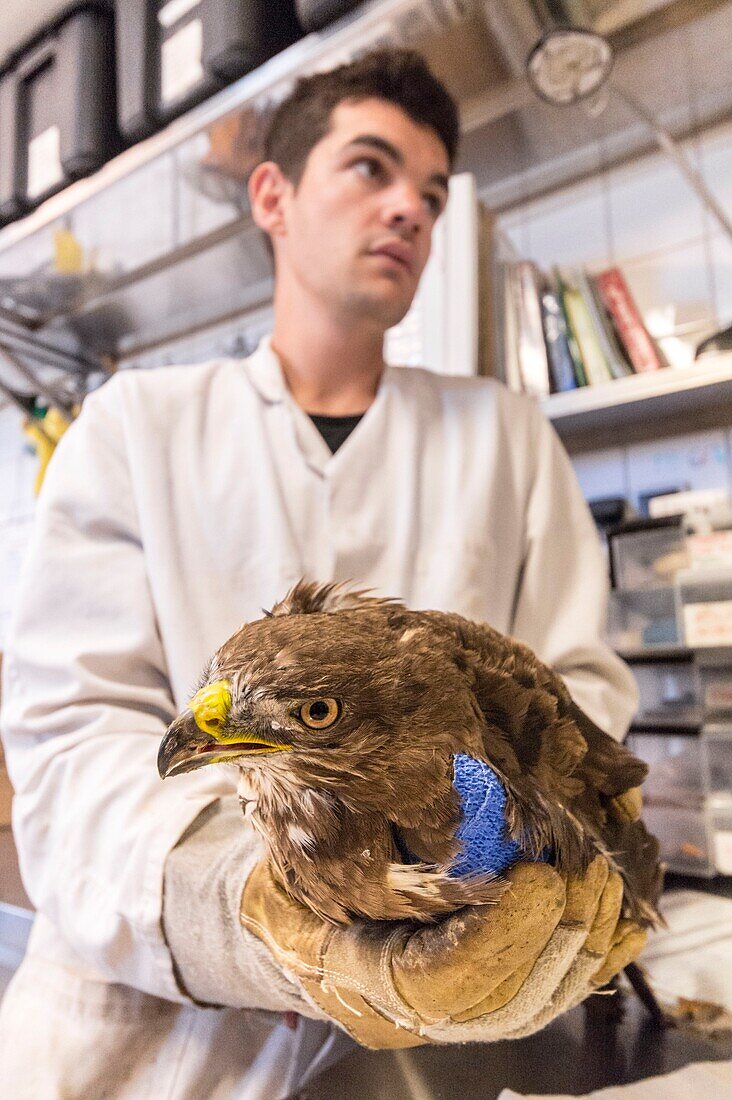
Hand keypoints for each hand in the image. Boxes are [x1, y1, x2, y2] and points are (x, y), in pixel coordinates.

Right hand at [240, 854, 646, 1048]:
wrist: (287, 914)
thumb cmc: (290, 871)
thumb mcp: (300, 852)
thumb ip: (344, 836)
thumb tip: (406, 786)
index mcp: (352, 977)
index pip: (438, 981)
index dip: (496, 935)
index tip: (538, 876)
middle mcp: (403, 1014)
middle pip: (498, 1002)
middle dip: (554, 935)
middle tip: (588, 870)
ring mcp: (443, 1015)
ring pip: (529, 1005)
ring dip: (579, 945)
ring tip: (606, 881)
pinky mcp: (476, 999)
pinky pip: (543, 994)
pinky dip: (589, 962)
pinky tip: (622, 926)